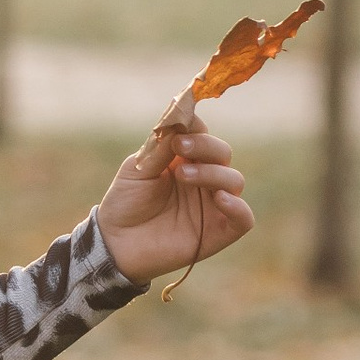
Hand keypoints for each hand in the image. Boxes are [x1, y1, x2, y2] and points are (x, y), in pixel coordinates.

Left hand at [97, 118, 254, 285]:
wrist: (115, 242)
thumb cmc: (125, 202)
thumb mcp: (139, 167)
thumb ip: (162, 146)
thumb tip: (182, 117)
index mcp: (185, 159)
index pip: (202, 134)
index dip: (194, 126)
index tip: (178, 124)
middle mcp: (203, 179)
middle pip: (222, 153)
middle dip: (205, 146)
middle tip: (181, 147)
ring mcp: (212, 205)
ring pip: (234, 180)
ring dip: (212, 173)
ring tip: (182, 176)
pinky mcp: (218, 232)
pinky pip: (244, 218)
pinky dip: (237, 207)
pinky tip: (219, 198)